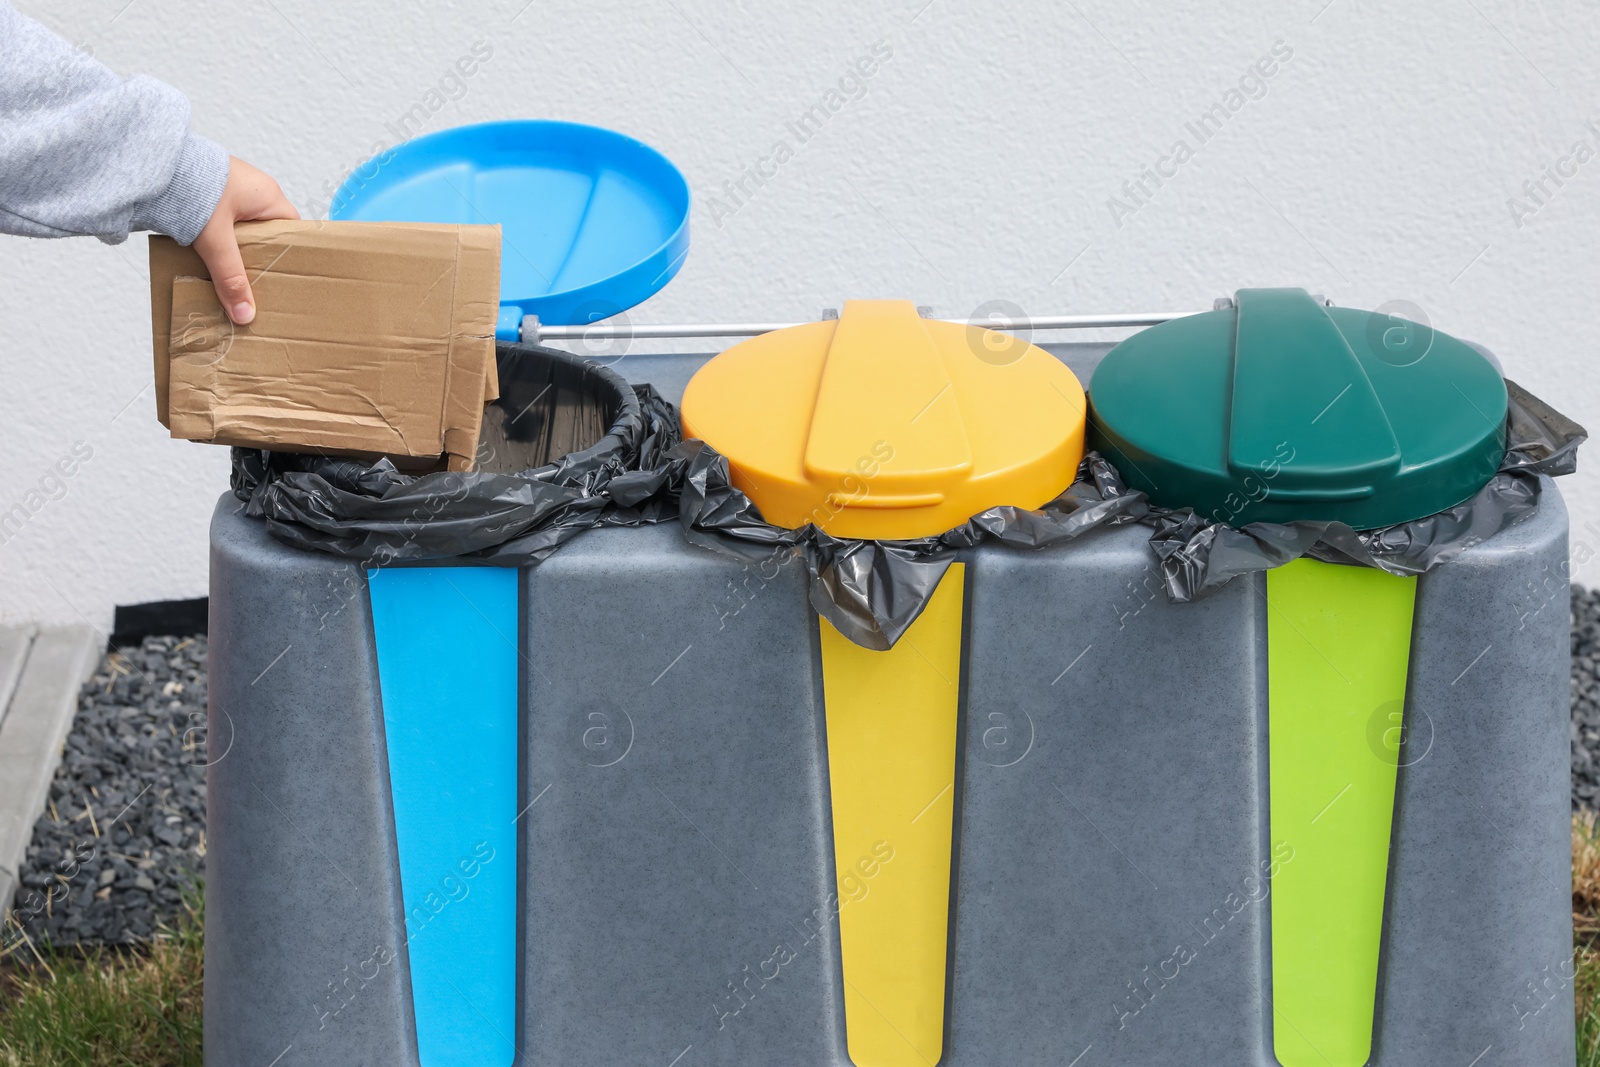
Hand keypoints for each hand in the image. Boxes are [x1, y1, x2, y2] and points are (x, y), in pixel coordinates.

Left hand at [191, 157, 298, 324]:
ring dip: (235, 250)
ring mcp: (229, 188)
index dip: (291, 255)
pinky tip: (208, 255)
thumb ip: (229, 277)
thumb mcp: (215, 240)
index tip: (285, 278)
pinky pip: (222, 222)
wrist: (150, 159)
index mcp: (268, 196)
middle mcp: (253, 189)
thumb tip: (245, 314)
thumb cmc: (192, 187)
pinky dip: (217, 239)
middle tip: (256, 284)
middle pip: (267, 233)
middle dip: (260, 258)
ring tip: (231, 275)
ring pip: (242, 229)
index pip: (292, 230)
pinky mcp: (208, 191)